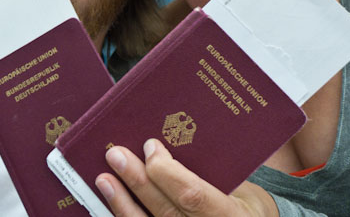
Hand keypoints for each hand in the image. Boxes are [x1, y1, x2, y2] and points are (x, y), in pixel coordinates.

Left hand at [95, 139, 277, 216]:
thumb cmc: (245, 205)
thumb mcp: (242, 187)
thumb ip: (210, 171)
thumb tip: (165, 141)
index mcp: (231, 215)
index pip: (192, 195)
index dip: (166, 172)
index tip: (151, 147)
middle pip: (165, 211)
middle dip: (137, 182)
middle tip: (116, 155)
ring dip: (122, 203)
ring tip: (104, 180)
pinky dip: (126, 216)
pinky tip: (112, 202)